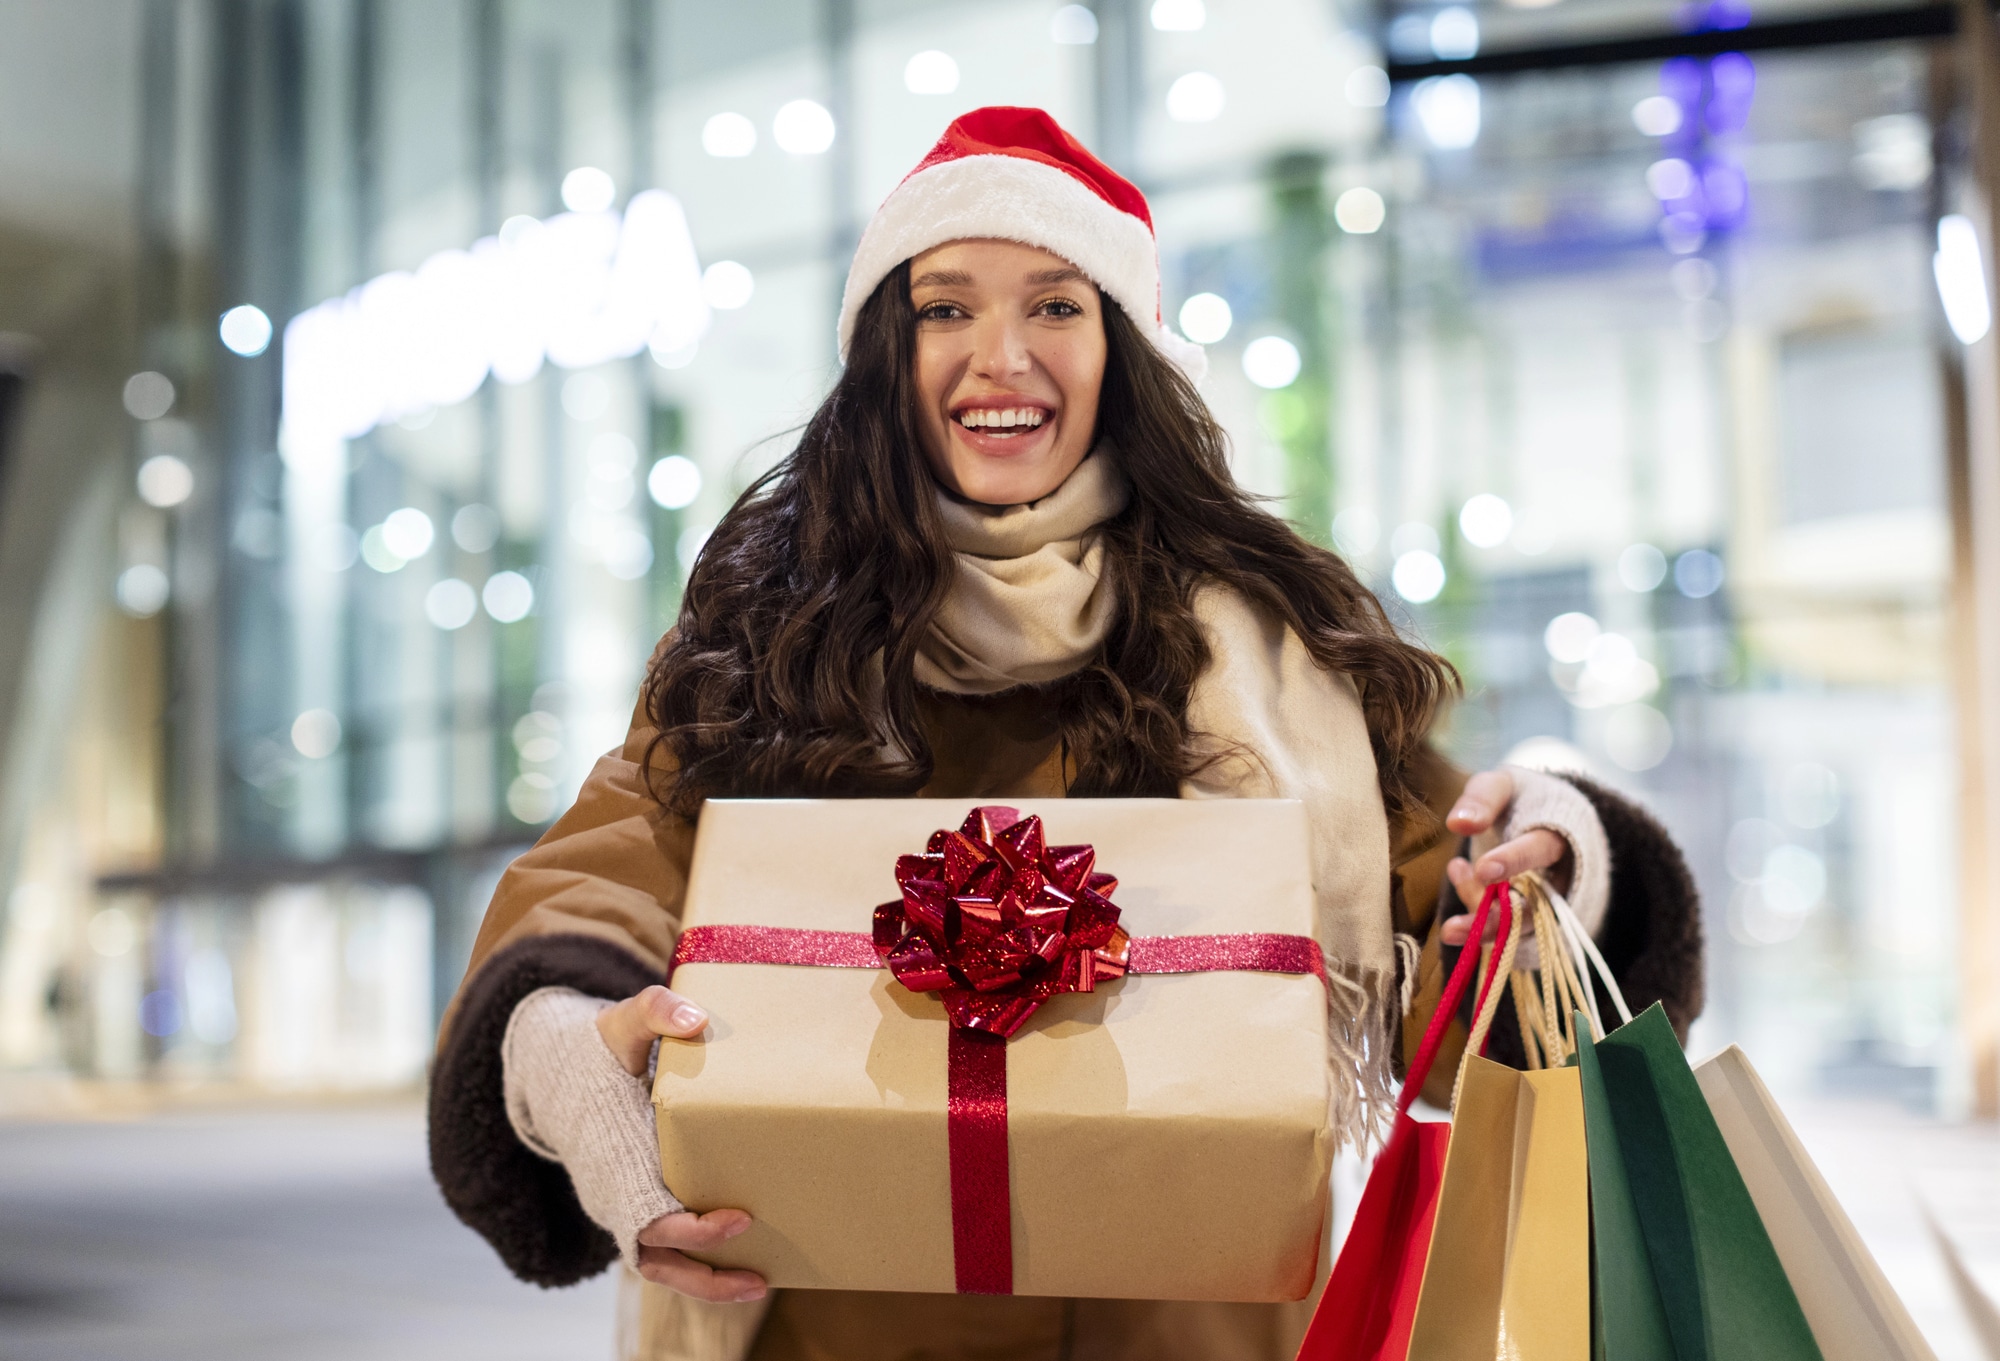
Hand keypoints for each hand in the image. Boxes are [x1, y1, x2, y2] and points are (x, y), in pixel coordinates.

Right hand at [599, 987, 767, 1301]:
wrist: (563, 1071)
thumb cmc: (602, 1048)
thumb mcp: (622, 1021)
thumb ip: (653, 1011)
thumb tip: (693, 1018)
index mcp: (618, 1156)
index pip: (652, 1215)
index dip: (694, 1229)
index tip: (741, 1218)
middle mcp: (618, 1190)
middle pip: (657, 1256)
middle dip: (705, 1274)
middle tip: (760, 1276)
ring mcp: (625, 1203)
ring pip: (660, 1263)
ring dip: (704, 1282)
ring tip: (759, 1285)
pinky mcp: (637, 1203)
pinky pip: (665, 1248)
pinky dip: (698, 1263)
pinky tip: (745, 1261)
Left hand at [1437, 769, 1568, 947]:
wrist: (1547, 819)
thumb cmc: (1520, 800)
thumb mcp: (1503, 785)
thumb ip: (1483, 799)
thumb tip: (1457, 824)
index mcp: (1558, 833)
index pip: (1539, 849)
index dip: (1513, 861)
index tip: (1483, 869)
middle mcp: (1560, 874)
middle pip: (1532, 905)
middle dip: (1493, 921)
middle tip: (1450, 929)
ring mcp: (1549, 902)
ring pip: (1518, 926)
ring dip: (1481, 931)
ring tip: (1448, 927)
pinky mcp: (1533, 919)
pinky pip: (1510, 933)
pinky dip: (1481, 926)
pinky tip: (1457, 898)